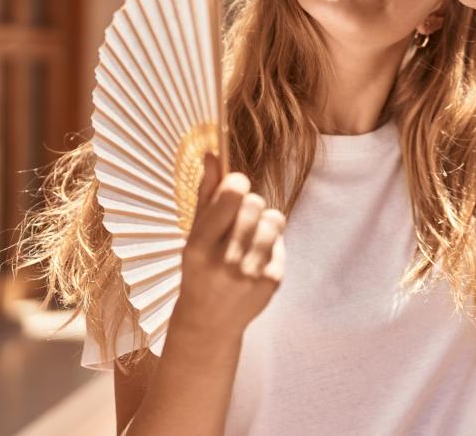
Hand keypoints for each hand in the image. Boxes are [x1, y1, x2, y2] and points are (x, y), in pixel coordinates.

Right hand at [171, 152, 285, 337]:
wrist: (209, 321)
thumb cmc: (200, 269)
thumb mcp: (194, 235)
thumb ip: (205, 194)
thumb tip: (212, 153)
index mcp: (199, 246)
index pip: (231, 196)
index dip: (237, 183)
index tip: (235, 187)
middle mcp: (225, 261)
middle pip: (254, 203)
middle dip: (249, 204)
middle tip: (239, 219)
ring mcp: (251, 273)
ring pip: (273, 218)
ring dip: (262, 221)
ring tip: (248, 236)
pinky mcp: (272, 280)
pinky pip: (281, 240)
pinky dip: (270, 243)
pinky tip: (255, 257)